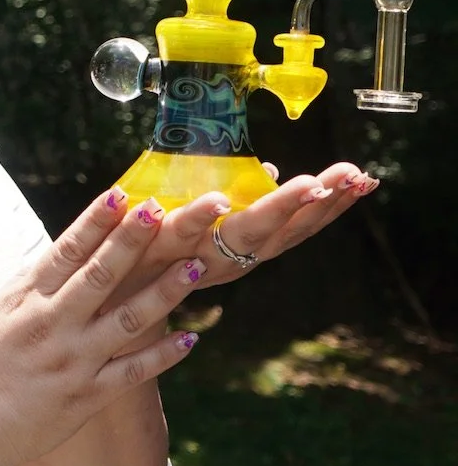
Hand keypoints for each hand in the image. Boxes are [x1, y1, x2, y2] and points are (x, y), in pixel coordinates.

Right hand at [0, 188, 205, 465]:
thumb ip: (25, 286)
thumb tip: (52, 258)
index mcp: (25, 300)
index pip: (66, 251)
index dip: (95, 221)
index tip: (122, 194)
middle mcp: (53, 325)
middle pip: (101, 275)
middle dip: (133, 241)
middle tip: (164, 212)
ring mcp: (73, 360)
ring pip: (128, 320)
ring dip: (164, 292)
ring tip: (195, 267)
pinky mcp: (87, 395)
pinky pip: (133, 372)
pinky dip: (162, 355)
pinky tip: (190, 336)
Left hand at [142, 161, 375, 290]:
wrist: (101, 296)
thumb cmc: (156, 252)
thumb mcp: (206, 223)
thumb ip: (242, 201)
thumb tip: (273, 169)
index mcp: (243, 250)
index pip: (298, 227)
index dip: (332, 206)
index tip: (365, 180)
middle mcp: (229, 260)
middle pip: (283, 231)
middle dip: (319, 203)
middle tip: (350, 176)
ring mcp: (196, 256)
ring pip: (243, 233)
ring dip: (277, 208)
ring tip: (306, 183)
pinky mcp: (157, 248)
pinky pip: (182, 231)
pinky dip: (200, 215)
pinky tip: (220, 197)